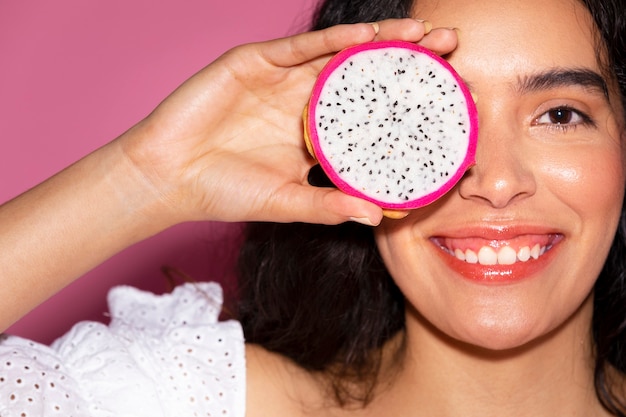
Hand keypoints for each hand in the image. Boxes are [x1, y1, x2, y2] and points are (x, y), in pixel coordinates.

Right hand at [119, 19, 458, 225]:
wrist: (169, 176)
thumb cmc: (224, 191)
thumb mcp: (286, 202)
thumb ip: (329, 206)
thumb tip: (378, 215)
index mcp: (314, 134)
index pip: (369, 114)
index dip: (406, 105)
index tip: (446, 102)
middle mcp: (303, 102)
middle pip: (364, 77)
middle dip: (407, 62)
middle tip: (451, 48)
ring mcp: (281, 80)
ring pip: (339, 54)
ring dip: (380, 42)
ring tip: (423, 35)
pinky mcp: (254, 62)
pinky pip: (301, 47)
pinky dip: (333, 41)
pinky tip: (368, 37)